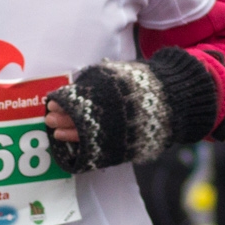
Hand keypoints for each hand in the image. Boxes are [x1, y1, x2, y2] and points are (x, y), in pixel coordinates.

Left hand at [43, 48, 216, 173]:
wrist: (175, 100)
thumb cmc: (144, 83)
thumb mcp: (120, 74)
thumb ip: (98, 79)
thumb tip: (74, 86)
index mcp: (111, 93)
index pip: (79, 99)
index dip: (64, 102)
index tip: (53, 101)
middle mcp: (114, 114)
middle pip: (81, 118)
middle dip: (64, 118)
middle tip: (49, 118)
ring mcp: (120, 132)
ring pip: (88, 136)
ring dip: (70, 134)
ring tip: (58, 132)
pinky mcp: (126, 146)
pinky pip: (101, 150)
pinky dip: (87, 147)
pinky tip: (77, 144)